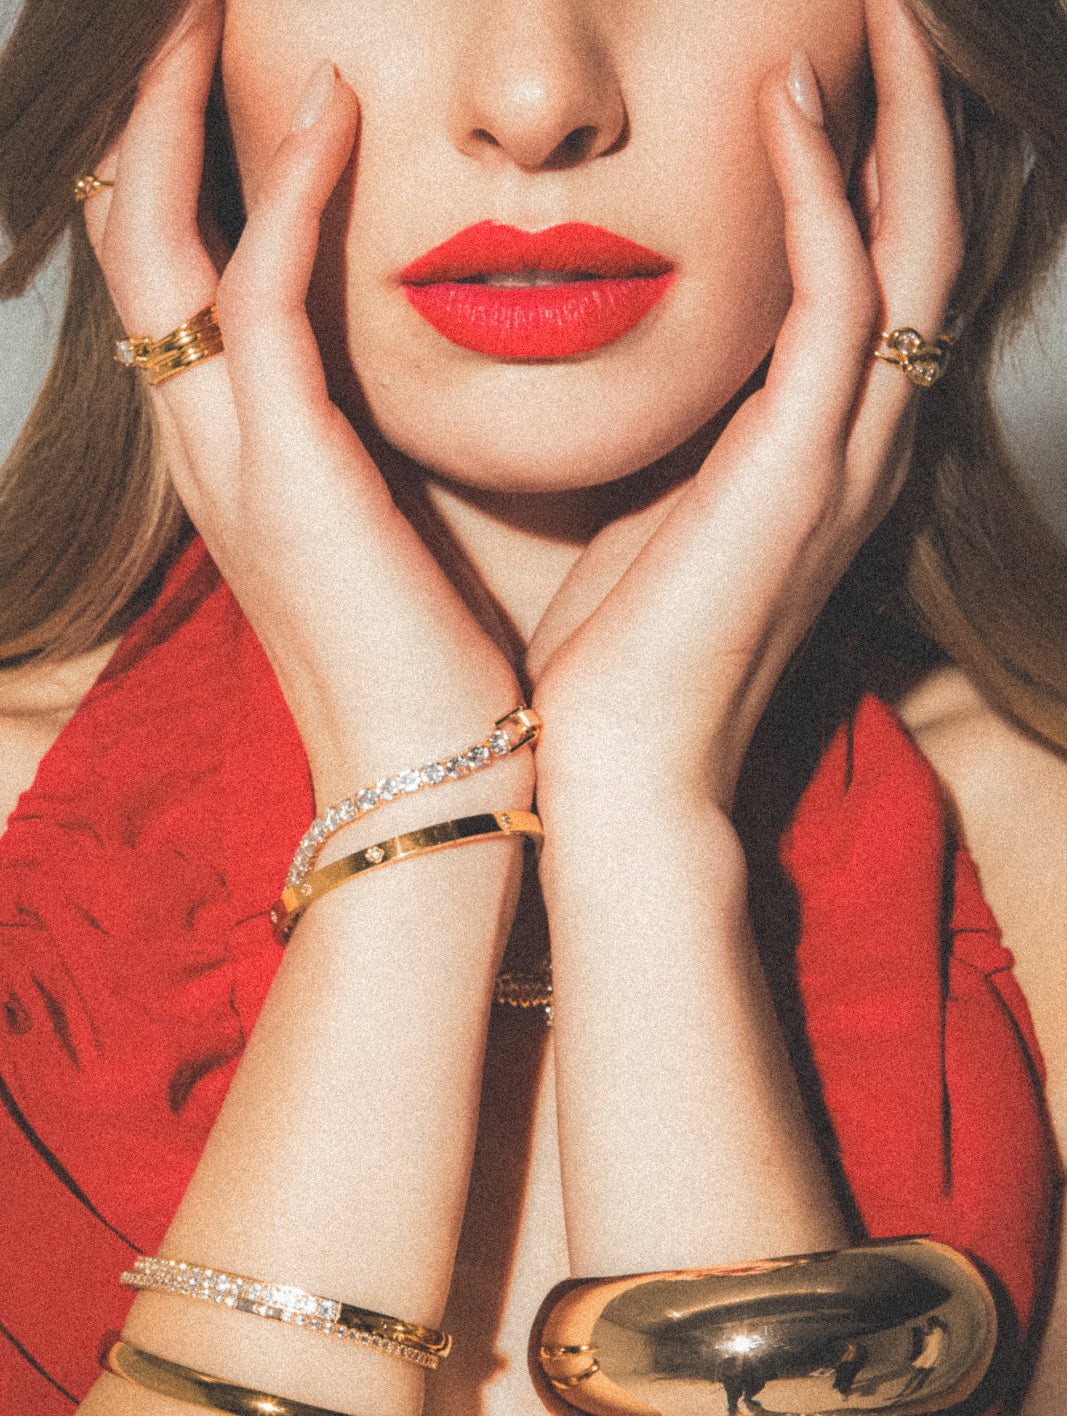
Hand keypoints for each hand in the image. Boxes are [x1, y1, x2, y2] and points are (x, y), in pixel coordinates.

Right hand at [82, 0, 519, 800]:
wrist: (438, 780)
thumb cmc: (442, 667)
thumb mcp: (404, 533)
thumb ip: (396, 446)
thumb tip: (452, 381)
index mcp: (244, 461)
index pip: (189, 287)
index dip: (195, 176)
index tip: (258, 86)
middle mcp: (209, 446)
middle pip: (136, 243)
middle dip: (155, 118)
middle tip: (200, 15)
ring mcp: (231, 455)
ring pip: (159, 242)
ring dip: (184, 115)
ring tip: (221, 14)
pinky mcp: (286, 467)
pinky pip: (259, 287)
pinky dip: (286, 186)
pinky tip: (333, 103)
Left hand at [529, 0, 962, 807]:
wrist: (616, 765)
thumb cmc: (616, 652)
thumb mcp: (653, 510)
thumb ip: (678, 430)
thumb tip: (647, 361)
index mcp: (811, 456)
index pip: (864, 285)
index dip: (859, 176)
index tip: (815, 78)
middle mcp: (853, 447)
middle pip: (917, 246)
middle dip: (906, 124)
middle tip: (877, 13)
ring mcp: (842, 458)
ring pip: (906, 250)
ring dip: (890, 125)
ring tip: (864, 16)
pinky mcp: (800, 468)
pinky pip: (836, 294)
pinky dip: (818, 192)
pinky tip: (788, 101)